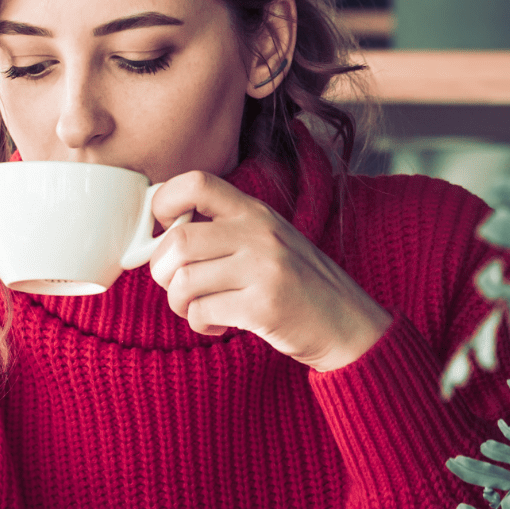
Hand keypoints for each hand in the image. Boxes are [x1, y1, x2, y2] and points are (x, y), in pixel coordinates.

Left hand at [147, 171, 392, 371]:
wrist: (348, 324)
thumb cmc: (298, 284)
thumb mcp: (268, 240)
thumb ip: (224, 230)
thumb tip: (162, 235)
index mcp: (255, 211)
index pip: (196, 182)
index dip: (164, 202)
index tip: (161, 229)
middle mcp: (259, 233)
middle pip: (178, 239)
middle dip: (162, 269)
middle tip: (176, 285)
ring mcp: (264, 268)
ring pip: (184, 280)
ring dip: (178, 302)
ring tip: (196, 309)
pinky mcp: (265, 306)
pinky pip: (202, 312)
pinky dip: (199, 324)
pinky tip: (216, 326)